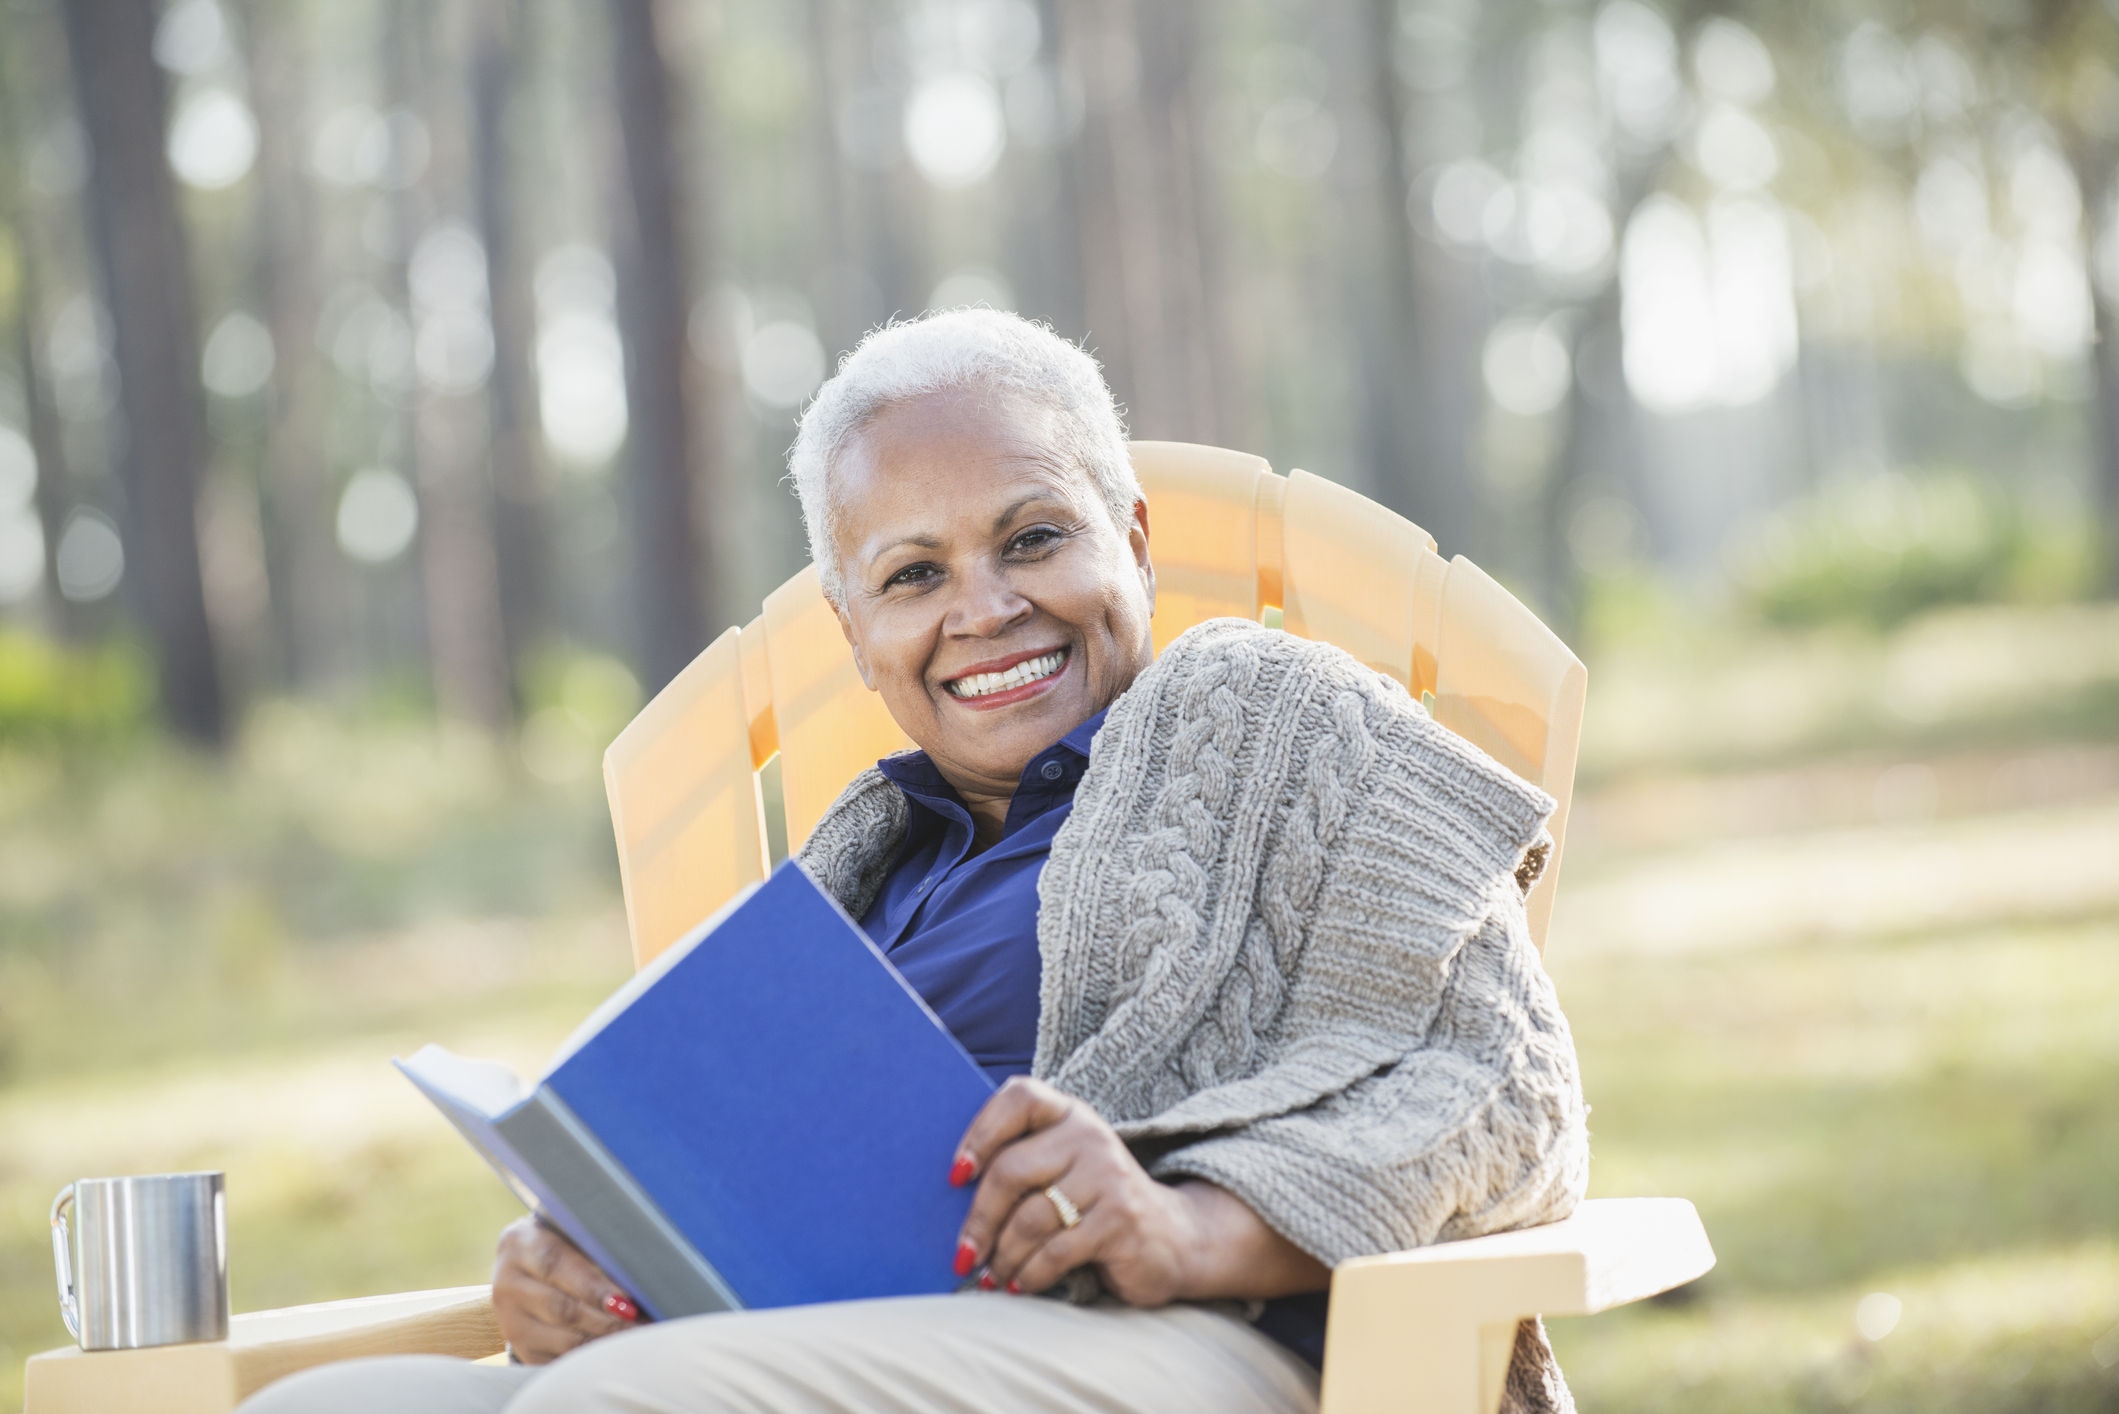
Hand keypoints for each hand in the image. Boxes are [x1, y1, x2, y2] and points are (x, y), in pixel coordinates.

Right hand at [491, 1216, 638, 1363]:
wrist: (524, 1266)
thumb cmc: (563, 1242)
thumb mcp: (571, 1231)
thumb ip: (597, 1245)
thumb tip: (642, 1270)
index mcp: (520, 1242)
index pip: (556, 1265)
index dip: (594, 1287)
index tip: (628, 1303)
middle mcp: (508, 1282)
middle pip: (561, 1308)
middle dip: (607, 1320)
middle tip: (643, 1326)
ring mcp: (510, 1319)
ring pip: (563, 1339)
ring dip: (604, 1342)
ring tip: (638, 1339)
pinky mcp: (521, 1346)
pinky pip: (560, 1358)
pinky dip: (592, 1357)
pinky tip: (616, 1351)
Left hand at [950, 1076, 1328, 1305]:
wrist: (1174, 1237)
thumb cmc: (1096, 1204)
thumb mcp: (1064, 1171)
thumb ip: (1021, 1167)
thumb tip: (950, 1201)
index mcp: (1069, 1115)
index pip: (1019, 1097)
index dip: (980, 1132)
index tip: (955, 1176)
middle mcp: (1089, 1136)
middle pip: (1010, 1171)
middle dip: (978, 1221)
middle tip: (962, 1255)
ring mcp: (1108, 1177)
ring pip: (1029, 1218)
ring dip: (1002, 1256)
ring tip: (992, 1276)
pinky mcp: (1119, 1221)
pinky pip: (1055, 1251)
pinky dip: (1029, 1275)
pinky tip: (1020, 1284)